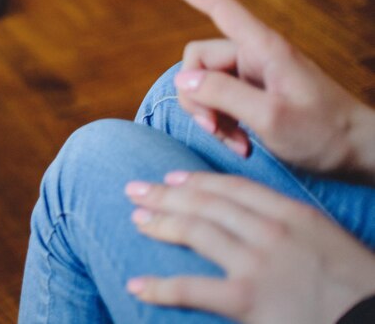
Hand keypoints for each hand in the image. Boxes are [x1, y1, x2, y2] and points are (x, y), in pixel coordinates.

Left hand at [125, 171, 374, 323]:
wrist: (372, 320)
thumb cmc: (358, 287)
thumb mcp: (329, 242)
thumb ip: (292, 227)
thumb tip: (256, 222)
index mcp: (294, 214)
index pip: (234, 188)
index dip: (197, 181)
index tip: (172, 177)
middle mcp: (272, 231)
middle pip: (207, 203)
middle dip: (166, 194)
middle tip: (136, 190)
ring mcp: (258, 264)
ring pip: (196, 231)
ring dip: (160, 223)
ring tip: (136, 220)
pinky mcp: (247, 300)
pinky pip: (192, 288)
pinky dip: (160, 286)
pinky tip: (137, 285)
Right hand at [153, 0, 374, 175]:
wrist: (360, 153)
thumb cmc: (324, 134)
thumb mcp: (270, 118)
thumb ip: (223, 94)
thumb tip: (182, 79)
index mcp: (263, 48)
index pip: (218, 5)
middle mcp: (255, 55)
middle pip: (197, 61)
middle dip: (196, 97)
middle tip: (214, 129)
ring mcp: (254, 74)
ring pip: (204, 85)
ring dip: (210, 116)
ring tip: (234, 141)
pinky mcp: (255, 94)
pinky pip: (220, 101)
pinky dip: (223, 124)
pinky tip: (241, 144)